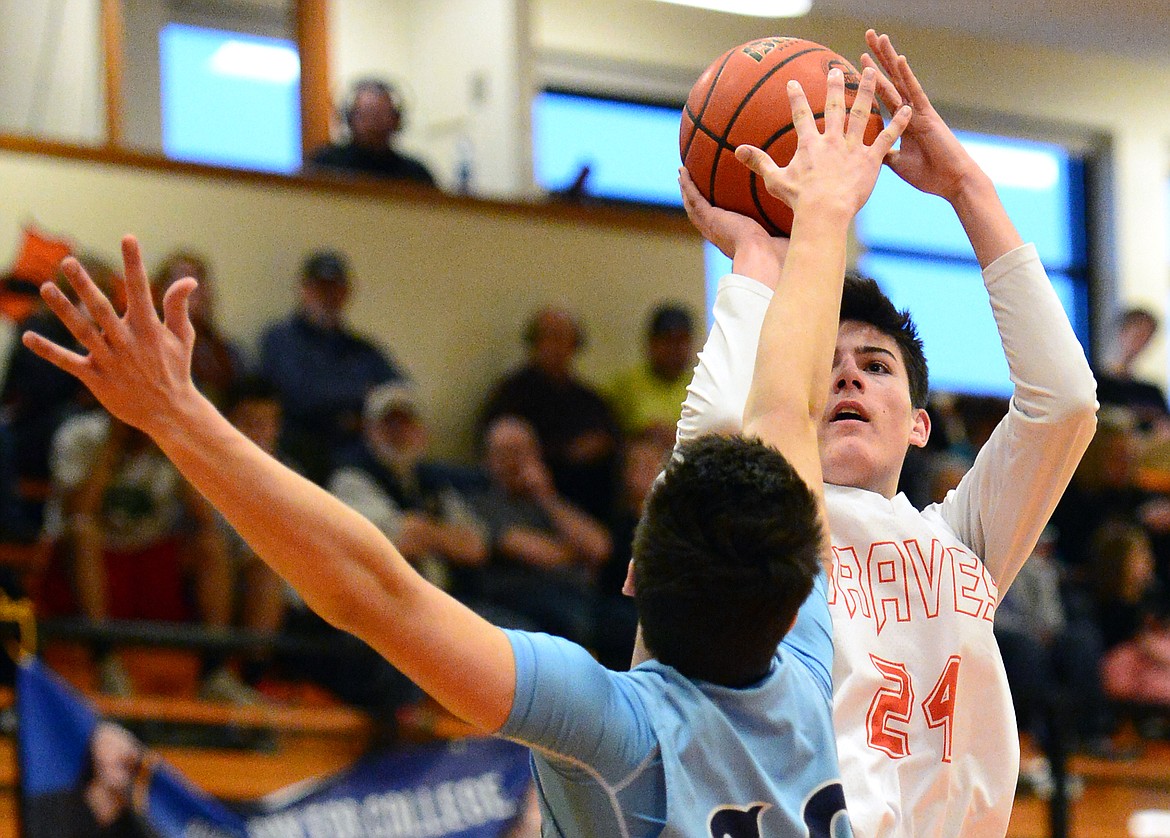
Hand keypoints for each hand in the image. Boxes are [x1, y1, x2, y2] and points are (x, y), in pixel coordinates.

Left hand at [21, 236, 199, 437]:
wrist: (170, 411)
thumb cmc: (175, 369)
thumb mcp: (182, 337)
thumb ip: (178, 307)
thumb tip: (188, 280)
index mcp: (149, 328)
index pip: (141, 289)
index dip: (134, 263)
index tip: (128, 238)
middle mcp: (128, 341)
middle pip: (102, 308)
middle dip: (85, 285)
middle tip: (67, 262)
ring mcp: (111, 360)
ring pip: (82, 331)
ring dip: (63, 310)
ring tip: (46, 288)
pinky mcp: (96, 378)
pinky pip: (68, 362)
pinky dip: (48, 351)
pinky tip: (28, 337)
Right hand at [679, 167, 790, 289]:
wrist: (766, 261)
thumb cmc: (780, 256)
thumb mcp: (785, 233)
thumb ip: (791, 221)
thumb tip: (810, 209)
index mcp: (736, 238)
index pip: (724, 222)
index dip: (716, 210)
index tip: (713, 199)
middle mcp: (721, 233)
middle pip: (703, 213)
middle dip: (695, 197)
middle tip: (688, 181)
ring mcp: (713, 227)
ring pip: (694, 205)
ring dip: (687, 189)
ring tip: (681, 174)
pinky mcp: (711, 220)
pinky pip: (695, 200)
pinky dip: (688, 186)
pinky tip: (683, 172)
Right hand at [734, 66, 909, 221]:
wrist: (824, 212)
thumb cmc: (799, 200)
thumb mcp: (774, 180)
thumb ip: (758, 162)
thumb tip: (737, 151)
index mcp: (810, 145)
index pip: (801, 116)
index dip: (796, 98)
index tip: (794, 83)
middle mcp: (831, 140)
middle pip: (834, 107)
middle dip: (835, 86)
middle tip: (837, 70)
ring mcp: (852, 148)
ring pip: (861, 114)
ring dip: (867, 92)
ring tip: (872, 74)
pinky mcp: (870, 160)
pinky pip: (886, 138)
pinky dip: (898, 123)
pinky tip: (908, 108)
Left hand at [860, 29, 979, 201]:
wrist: (952, 182)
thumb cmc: (929, 174)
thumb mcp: (897, 163)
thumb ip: (883, 152)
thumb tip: (866, 151)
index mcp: (902, 121)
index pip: (883, 93)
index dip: (871, 77)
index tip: (857, 59)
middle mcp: (910, 110)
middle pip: (890, 78)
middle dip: (879, 58)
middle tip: (868, 34)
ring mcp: (918, 110)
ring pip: (900, 79)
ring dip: (889, 58)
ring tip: (879, 37)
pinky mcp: (927, 115)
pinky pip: (914, 91)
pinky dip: (906, 76)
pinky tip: (898, 60)